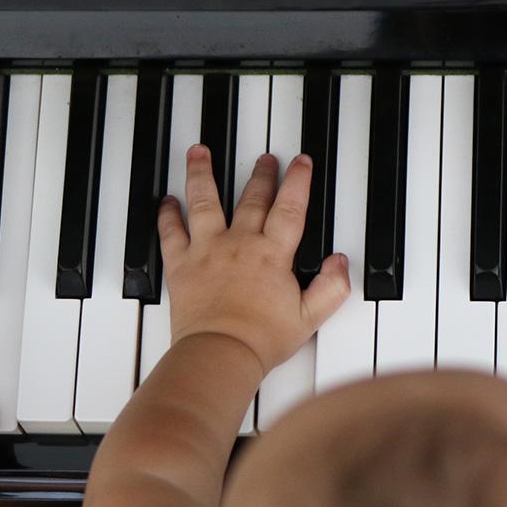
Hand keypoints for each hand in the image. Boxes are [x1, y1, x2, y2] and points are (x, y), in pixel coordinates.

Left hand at [158, 145, 349, 373]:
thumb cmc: (260, 340)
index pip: (289, 208)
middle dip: (261, 174)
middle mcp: (239, 244)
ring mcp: (207, 250)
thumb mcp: (309, 318)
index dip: (297, 182)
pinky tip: (166, 202)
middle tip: (264, 158)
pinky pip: (171, 233)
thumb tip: (340, 263)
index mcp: (271, 254)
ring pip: (204, 201)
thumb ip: (330, 287)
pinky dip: (167, 215)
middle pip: (251, 199)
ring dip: (202, 174)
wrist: (220, 354)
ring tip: (200, 152)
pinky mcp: (180, 265)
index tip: (300, 162)